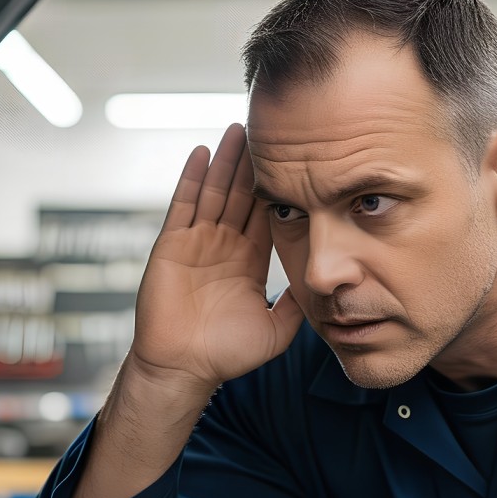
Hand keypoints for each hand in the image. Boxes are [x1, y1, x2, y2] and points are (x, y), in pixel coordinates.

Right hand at [130, 123, 304, 393]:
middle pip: (242, 194)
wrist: (183, 368)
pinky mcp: (172, 245)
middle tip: (269, 129)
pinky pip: (183, 205)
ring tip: (238, 129)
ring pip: (215, 192)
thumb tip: (324, 284)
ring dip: (226, 161)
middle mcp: (223, 246)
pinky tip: (202, 153)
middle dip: (254, 163)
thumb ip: (297, 305)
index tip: (296, 158)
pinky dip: (192, 178)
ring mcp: (196, 242)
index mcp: (249, 261)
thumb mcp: (276, 329)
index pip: (267, 213)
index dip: (279, 186)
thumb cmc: (225, 355)